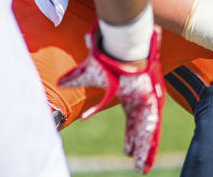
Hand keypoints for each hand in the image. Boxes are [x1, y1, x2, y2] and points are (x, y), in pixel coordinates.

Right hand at [59, 25, 165, 172]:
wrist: (124, 47)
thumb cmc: (110, 58)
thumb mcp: (90, 72)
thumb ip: (76, 78)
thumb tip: (60, 82)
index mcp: (129, 99)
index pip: (131, 124)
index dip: (130, 138)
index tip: (127, 151)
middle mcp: (140, 103)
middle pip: (140, 132)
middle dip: (139, 149)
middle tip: (140, 167)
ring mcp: (148, 102)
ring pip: (147, 133)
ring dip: (146, 151)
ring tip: (143, 168)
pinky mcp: (152, 101)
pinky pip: (152, 126)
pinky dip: (150, 141)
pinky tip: (148, 155)